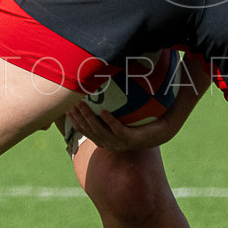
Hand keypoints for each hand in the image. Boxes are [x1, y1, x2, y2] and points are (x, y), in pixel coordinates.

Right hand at [63, 101, 185, 152]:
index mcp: (104, 139)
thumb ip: (107, 104)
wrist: (163, 128)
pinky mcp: (132, 140)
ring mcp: (121, 143)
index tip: (65, 106)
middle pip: (88, 131)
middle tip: (69, 102)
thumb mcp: (121, 113)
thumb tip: (95, 83)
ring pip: (100, 131)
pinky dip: (110, 121)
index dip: (73, 119)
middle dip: (77, 117)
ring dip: (89, 117)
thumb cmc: (141, 119)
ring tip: (81, 104)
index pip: (83, 130)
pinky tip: (104, 110)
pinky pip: (118, 129)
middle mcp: (110, 144)